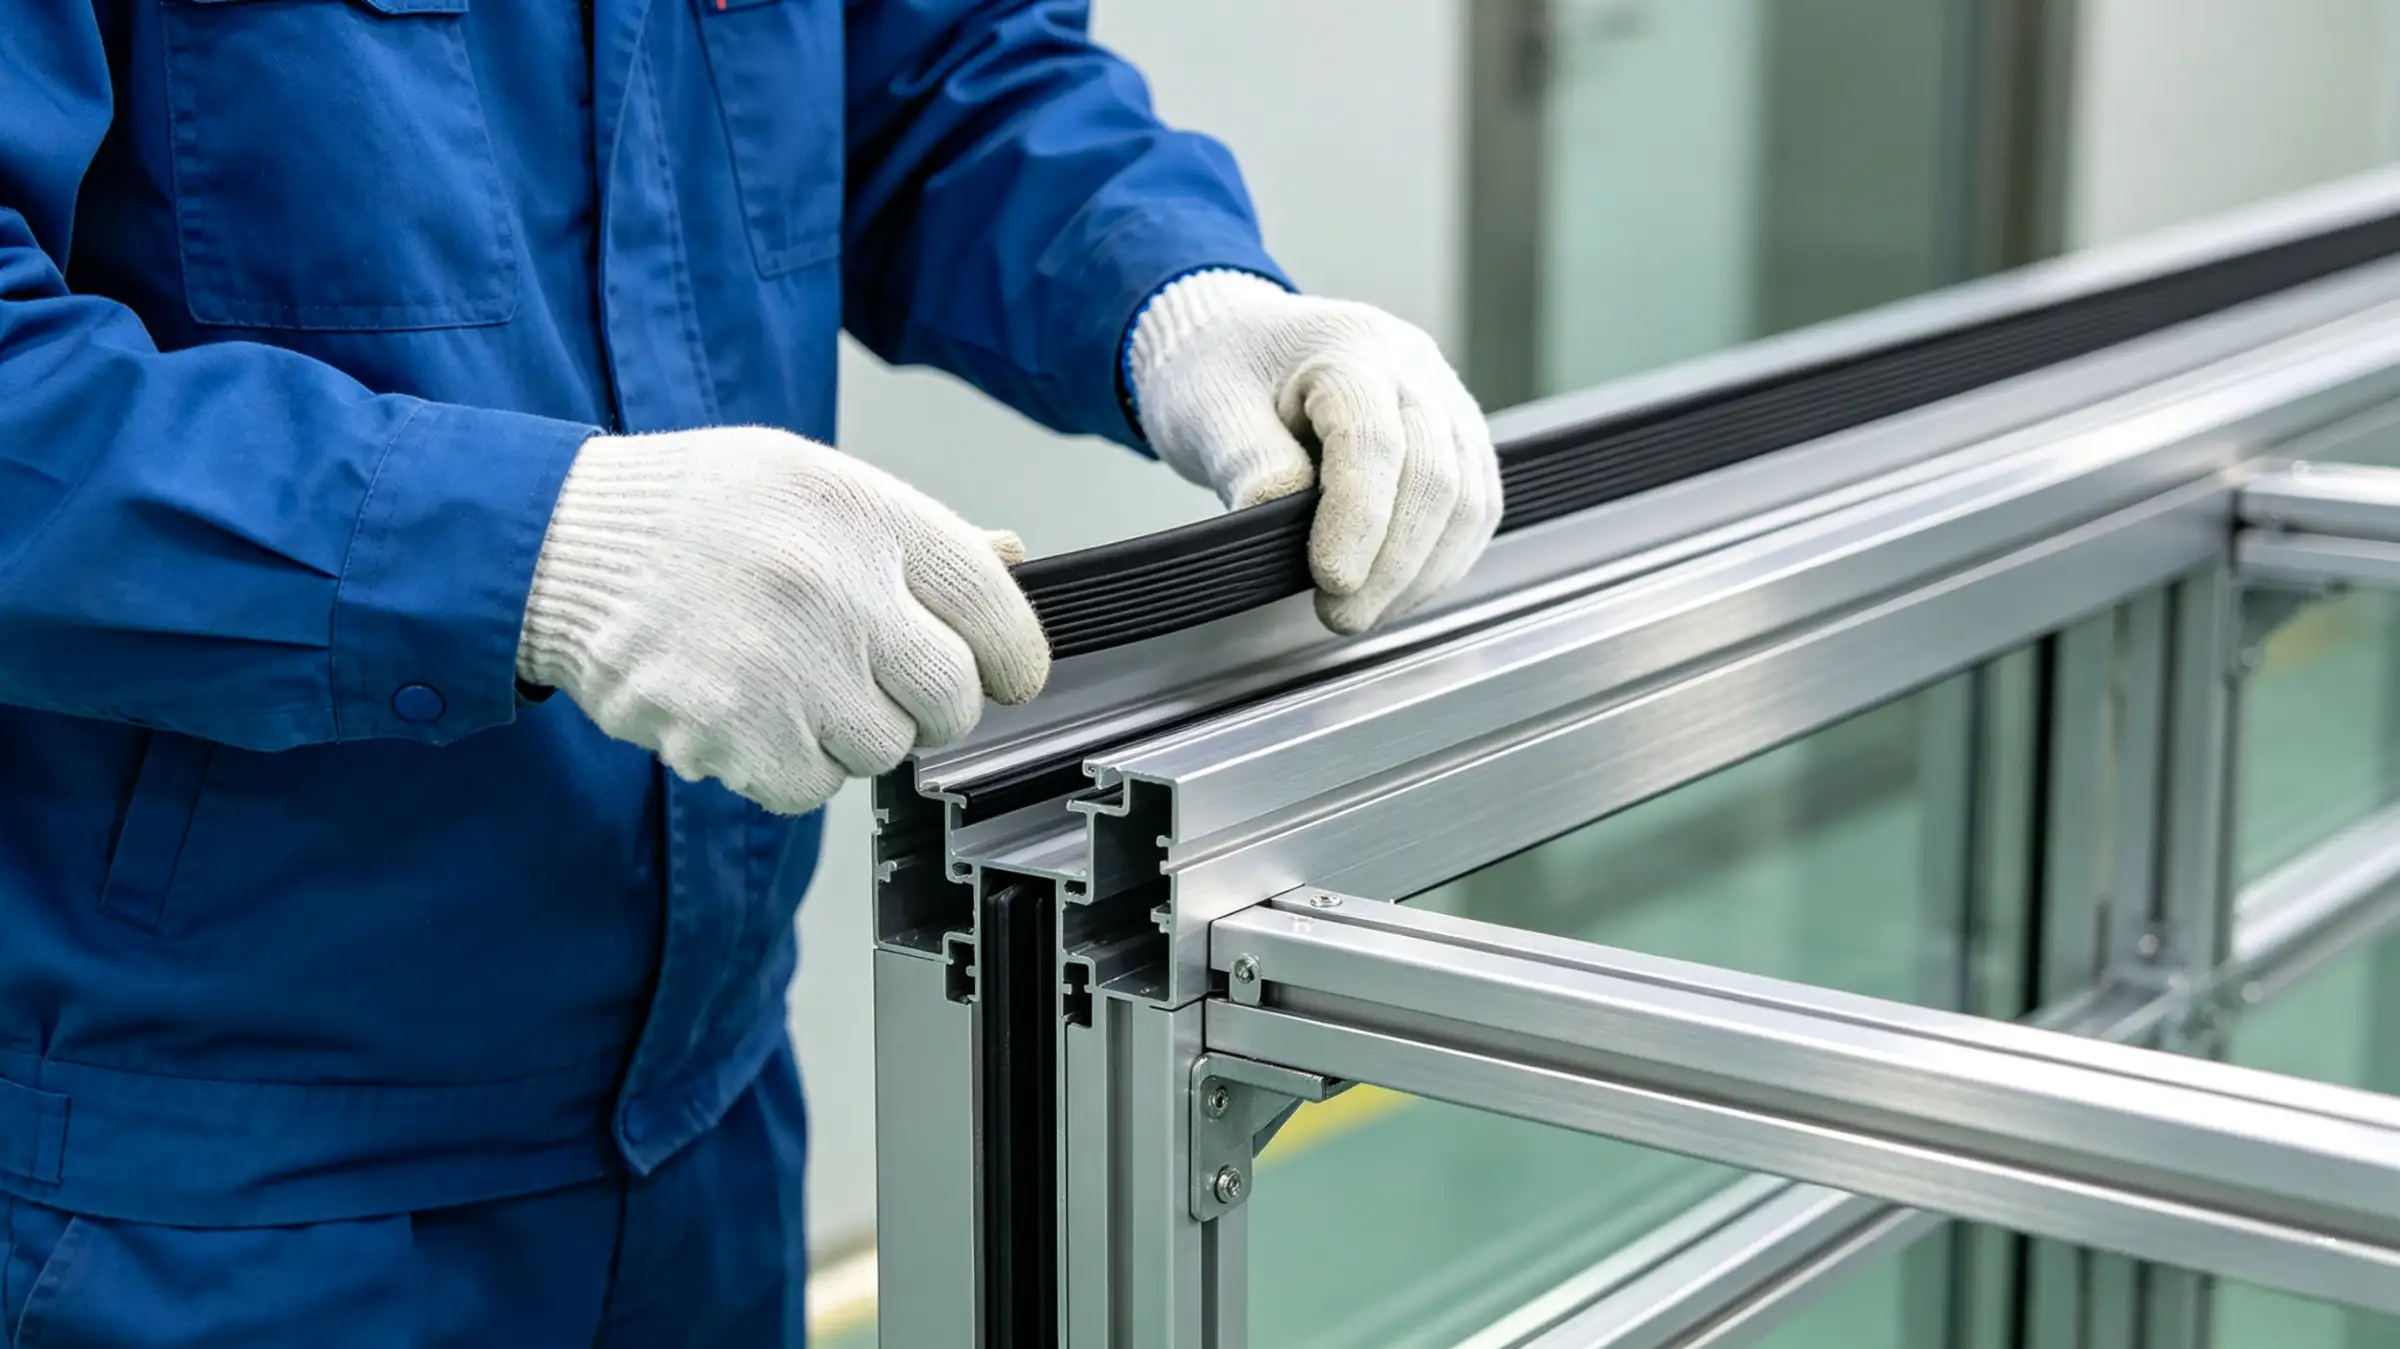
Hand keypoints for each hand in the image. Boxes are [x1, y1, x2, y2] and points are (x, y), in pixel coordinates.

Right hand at [517, 427, 1049, 814]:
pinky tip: (753, 708)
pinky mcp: (734, 733)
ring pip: (882, 751)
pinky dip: (791, 765)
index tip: (1001, 672)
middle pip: (951, 699)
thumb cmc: (698, 510)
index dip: (1013, 656)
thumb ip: (918, 534)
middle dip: (930, 705)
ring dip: (851, 733)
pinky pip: (810, 787)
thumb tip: (1010, 561)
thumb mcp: (816, 482)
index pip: (996, 610)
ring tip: (792, 678)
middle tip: (880, 679)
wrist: (565, 543)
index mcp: (868, 515)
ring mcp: (786, 666)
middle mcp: (836, 588)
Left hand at [1127, 272, 1502, 633]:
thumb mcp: (1210, 409)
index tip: (1330, 580)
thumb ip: (1248, 461)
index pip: (1373, 439)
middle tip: (1341, 616)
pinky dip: (1443, 560)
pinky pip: (1475, 505)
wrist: (1242, 346)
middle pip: (1433, 473)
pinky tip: (1399, 591)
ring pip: (1468, 497)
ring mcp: (1445, 399)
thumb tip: (1277, 521)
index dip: (1358, 518)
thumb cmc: (1221, 372)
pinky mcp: (1457, 436)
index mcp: (1347, 348)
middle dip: (1392, 563)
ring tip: (1365, 612)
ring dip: (1423, 572)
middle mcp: (1412, 366)